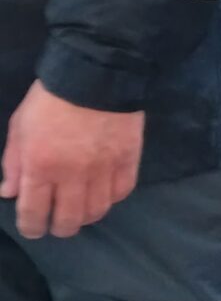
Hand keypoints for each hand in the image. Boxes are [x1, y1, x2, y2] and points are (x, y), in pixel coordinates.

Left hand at [1, 83, 143, 239]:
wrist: (95, 72)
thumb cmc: (50, 98)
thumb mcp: (19, 126)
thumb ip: (12, 162)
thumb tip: (10, 193)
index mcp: (40, 166)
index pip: (34, 213)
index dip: (31, 227)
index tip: (33, 228)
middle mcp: (72, 174)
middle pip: (69, 220)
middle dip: (60, 228)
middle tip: (58, 223)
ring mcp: (103, 169)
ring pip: (97, 211)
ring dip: (86, 215)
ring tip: (82, 209)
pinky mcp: (128, 159)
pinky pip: (122, 191)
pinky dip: (112, 197)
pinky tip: (104, 191)